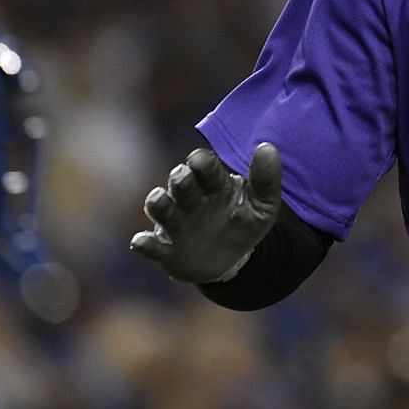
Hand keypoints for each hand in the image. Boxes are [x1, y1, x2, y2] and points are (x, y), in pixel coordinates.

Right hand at [130, 144, 282, 283]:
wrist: (229, 262)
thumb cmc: (242, 225)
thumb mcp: (263, 207)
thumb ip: (266, 180)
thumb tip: (267, 147)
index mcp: (214, 185)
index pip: (203, 165)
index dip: (200, 162)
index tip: (201, 161)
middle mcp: (190, 199)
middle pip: (180, 181)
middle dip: (180, 178)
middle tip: (182, 178)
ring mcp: (176, 223)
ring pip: (160, 206)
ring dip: (158, 202)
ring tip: (159, 199)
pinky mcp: (167, 250)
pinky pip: (151, 245)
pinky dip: (144, 243)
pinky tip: (141, 241)